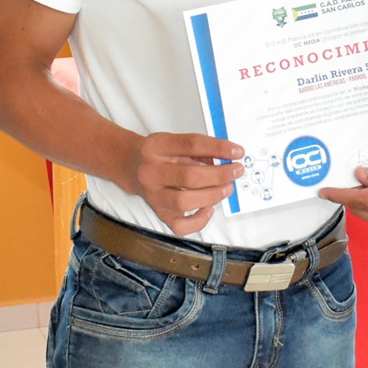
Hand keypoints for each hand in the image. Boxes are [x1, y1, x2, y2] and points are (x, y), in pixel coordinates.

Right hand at [128, 132, 243, 236]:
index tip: (237, 152)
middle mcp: (152, 172)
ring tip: (227, 188)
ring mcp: (153, 195)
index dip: (218, 148)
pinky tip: (209, 209)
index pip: (192, 145)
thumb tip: (226, 159)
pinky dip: (198, 221)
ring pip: (184, 201)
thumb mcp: (173, 141)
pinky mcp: (158, 212)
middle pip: (189, 176)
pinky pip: (179, 226)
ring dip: (212, 196)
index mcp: (157, 147)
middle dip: (219, 175)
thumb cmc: (157, 154)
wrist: (130, 166)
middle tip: (237, 171)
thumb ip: (198, 149)